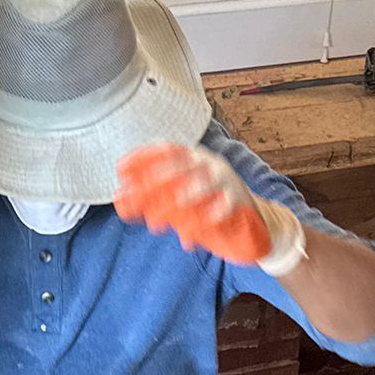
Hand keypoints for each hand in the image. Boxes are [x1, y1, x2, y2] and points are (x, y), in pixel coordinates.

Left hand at [114, 144, 304, 275]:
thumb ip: (154, 200)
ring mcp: (225, 180)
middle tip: (142, 190)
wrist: (253, 224)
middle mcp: (206, 164)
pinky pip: (227, 203)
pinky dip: (215, 213)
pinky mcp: (240, 200)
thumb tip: (120, 201)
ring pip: (206, 180)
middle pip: (183, 162)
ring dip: (190, 192)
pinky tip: (205, 222)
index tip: (121, 168)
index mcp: (190, 160)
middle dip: (161, 174)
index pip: (165, 150)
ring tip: (178, 203)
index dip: (142, 156)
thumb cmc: (209, 208)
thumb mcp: (181, 201)